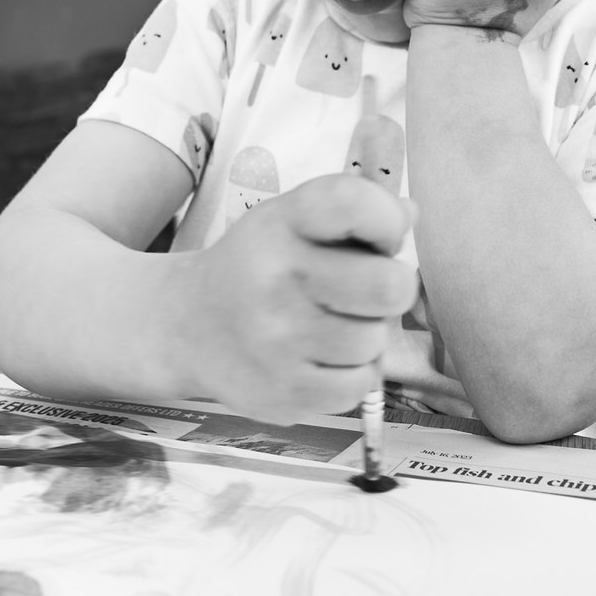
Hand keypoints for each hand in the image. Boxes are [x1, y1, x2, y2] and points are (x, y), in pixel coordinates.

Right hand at [175, 174, 417, 424]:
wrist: (185, 328)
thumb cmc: (259, 267)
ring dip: (365, 337)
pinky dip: (350, 377)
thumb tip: (410, 214)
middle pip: (389, 286)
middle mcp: (276, 277)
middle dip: (390, 290)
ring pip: (375, 342)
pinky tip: (319, 360)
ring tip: (331, 327)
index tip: (380, 237)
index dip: (387, 220)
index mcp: (283, 223)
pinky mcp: (281, 392)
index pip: (354, 203)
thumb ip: (354, 211)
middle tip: (364, 292)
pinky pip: (358, 387)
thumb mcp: (293, 221)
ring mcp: (276, 341)